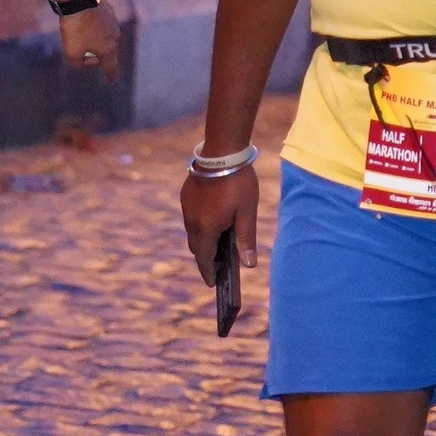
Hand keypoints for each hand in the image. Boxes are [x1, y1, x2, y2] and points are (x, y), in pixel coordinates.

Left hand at [59, 1, 118, 70]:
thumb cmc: (76, 28)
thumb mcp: (71, 52)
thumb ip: (77, 63)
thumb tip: (80, 62)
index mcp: (108, 50)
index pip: (111, 67)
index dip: (110, 74)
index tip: (111, 79)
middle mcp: (115, 36)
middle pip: (107, 51)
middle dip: (96, 55)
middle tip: (81, 54)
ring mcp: (113, 21)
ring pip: (105, 35)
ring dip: (95, 38)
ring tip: (79, 33)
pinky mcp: (109, 8)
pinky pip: (102, 21)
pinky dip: (94, 24)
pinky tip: (83, 19)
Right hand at [180, 157, 259, 284]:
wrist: (222, 151)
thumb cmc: (238, 183)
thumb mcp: (247, 212)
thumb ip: (245, 239)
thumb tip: (249, 265)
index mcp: (207, 228)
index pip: (204, 259)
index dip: (209, 273)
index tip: (213, 284)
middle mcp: (192, 221)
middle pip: (196, 247)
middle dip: (206, 258)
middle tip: (218, 267)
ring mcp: (187, 207)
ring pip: (193, 232)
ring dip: (203, 241)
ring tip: (217, 244)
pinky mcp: (186, 195)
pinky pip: (191, 217)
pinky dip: (200, 225)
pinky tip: (213, 221)